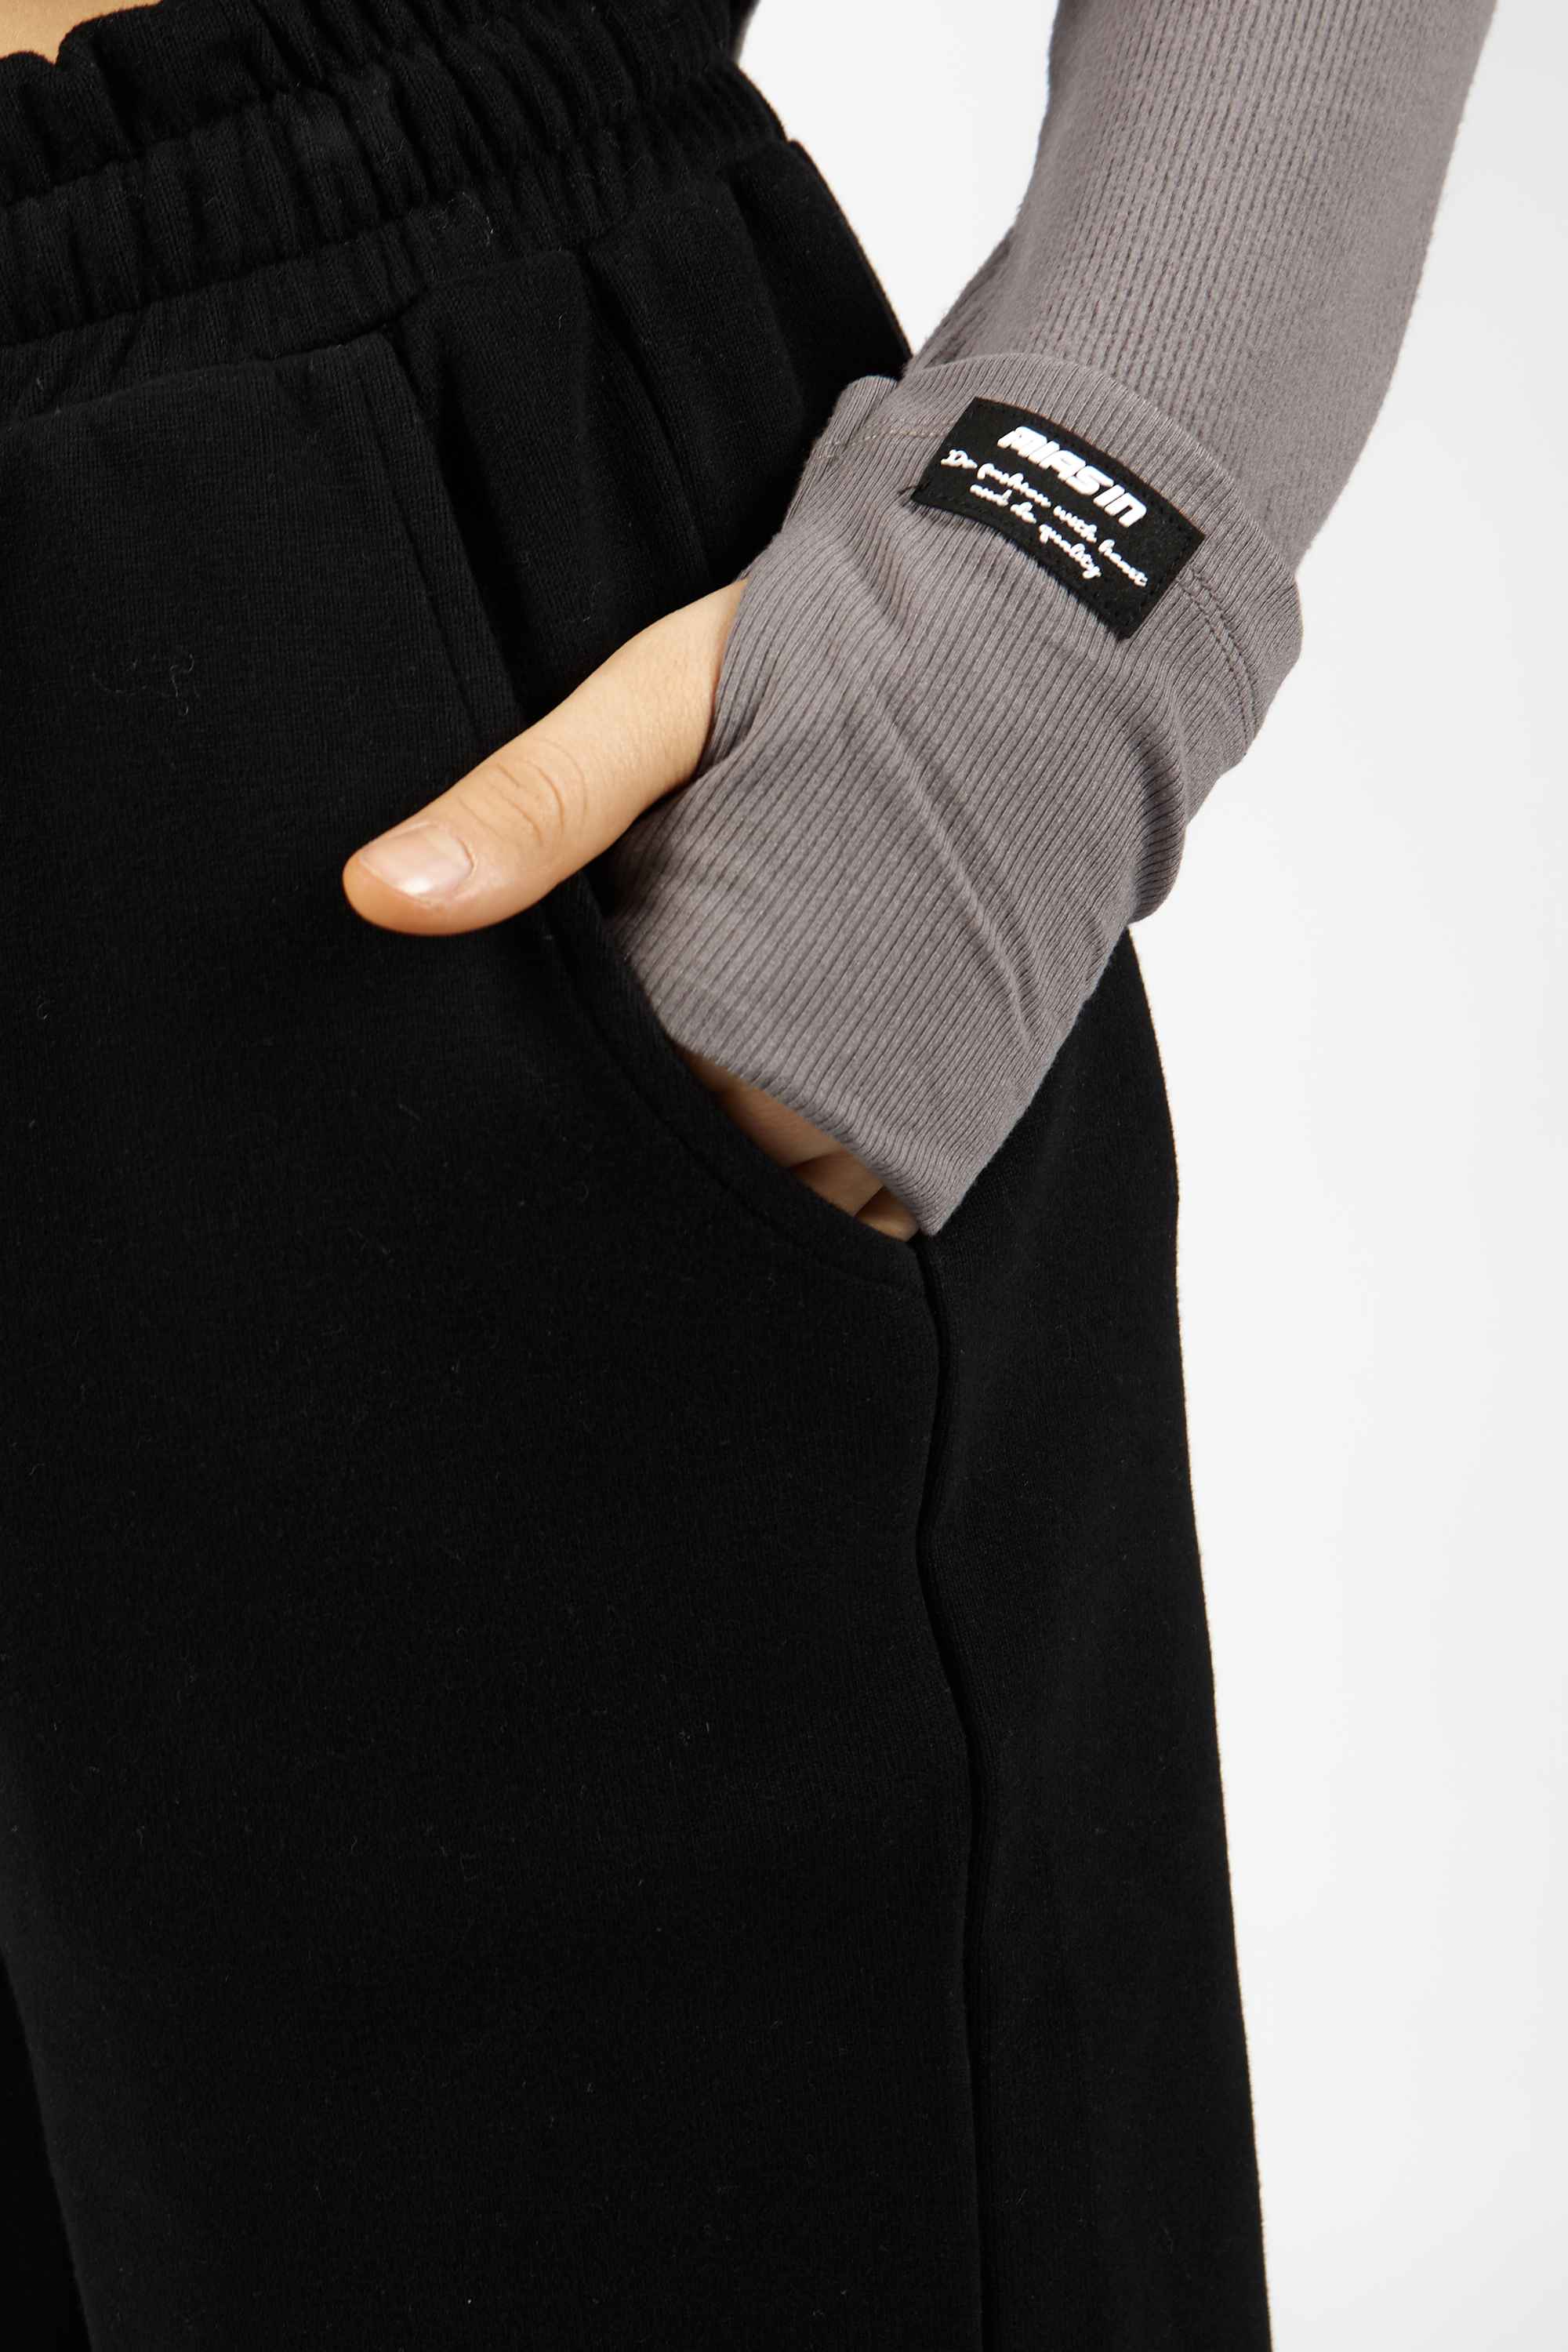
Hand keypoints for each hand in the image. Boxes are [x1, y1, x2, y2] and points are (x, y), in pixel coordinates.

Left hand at [341, 581, 917, 1241]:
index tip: (529, 1035)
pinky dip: (821, 1176)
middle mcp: (817, 1083)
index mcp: (718, 994)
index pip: (594, 1108)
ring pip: (772, 1191)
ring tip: (715, 1046)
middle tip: (612, 1035)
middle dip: (638, 1118)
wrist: (1064, 634)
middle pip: (680, 1159)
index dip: (550, 1080)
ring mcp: (905, 1107)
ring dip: (732, 1148)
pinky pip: (867, 1205)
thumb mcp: (662, 699)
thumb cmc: (846, 653)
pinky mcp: (973, 1105)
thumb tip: (373, 895)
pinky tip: (791, 1091)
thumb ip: (534, 806)